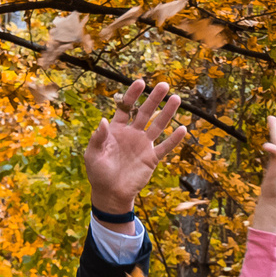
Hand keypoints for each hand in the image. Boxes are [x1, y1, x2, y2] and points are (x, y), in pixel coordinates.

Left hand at [81, 78, 188, 214]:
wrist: (110, 194)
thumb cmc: (99, 173)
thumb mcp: (92, 154)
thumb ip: (98, 137)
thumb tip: (104, 120)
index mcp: (116, 130)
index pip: (126, 108)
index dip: (132, 95)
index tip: (140, 82)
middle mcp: (132, 134)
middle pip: (145, 112)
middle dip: (154, 98)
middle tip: (164, 85)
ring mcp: (143, 145)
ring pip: (157, 125)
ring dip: (167, 113)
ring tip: (176, 99)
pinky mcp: (151, 158)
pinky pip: (165, 147)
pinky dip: (173, 139)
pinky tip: (182, 129)